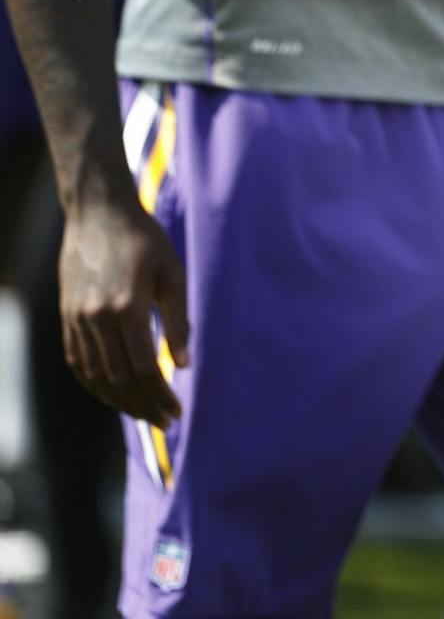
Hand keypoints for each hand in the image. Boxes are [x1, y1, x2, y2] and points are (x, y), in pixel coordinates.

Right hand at [58, 195, 189, 424]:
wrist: (97, 214)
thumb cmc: (144, 240)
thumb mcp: (172, 274)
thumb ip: (178, 321)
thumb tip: (183, 364)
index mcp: (126, 307)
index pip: (142, 367)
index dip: (159, 394)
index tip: (176, 412)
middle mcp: (95, 318)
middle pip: (119, 377)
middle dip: (142, 405)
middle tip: (164, 423)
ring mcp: (76, 319)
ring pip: (96, 374)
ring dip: (119, 400)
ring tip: (143, 414)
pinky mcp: (66, 317)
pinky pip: (79, 361)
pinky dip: (95, 383)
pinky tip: (112, 394)